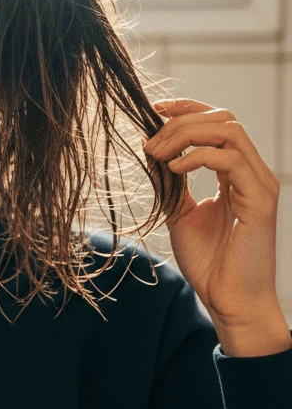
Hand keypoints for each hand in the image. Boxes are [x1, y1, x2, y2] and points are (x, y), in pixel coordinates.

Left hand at [144, 98, 289, 356]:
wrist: (228, 299)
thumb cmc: (209, 261)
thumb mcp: (181, 214)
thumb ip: (173, 184)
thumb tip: (151, 154)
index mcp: (237, 174)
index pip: (219, 123)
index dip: (187, 109)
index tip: (154, 110)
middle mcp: (252, 173)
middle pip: (223, 119)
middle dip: (180, 122)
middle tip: (148, 143)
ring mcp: (259, 185)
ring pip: (229, 131)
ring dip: (186, 135)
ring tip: (157, 154)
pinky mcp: (260, 200)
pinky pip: (230, 160)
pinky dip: (197, 157)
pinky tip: (174, 170)